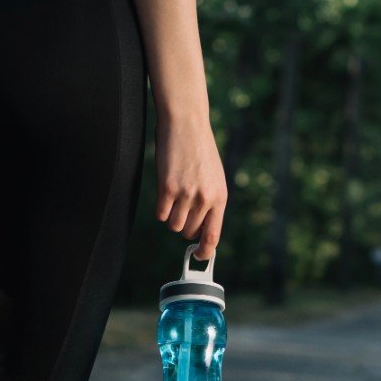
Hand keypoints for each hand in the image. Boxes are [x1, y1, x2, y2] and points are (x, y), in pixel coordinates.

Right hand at [154, 114, 225, 260]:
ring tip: (173, 197)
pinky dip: (160, 208)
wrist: (186, 123)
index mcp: (220, 197)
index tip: (198, 257)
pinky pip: (160, 214)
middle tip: (182, 208)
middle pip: (189, 233)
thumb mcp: (214, 178)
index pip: (212, 236)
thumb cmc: (199, 150)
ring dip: (170, 216)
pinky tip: (164, 193)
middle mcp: (205, 199)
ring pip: (173, 226)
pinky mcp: (167, 188)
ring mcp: (186, 194)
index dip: (205, 252)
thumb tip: (201, 230)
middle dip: (184, 225)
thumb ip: (210, 202)